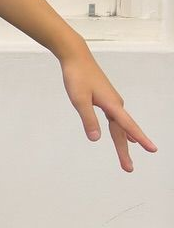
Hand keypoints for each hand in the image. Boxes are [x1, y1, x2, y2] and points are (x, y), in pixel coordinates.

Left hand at [60, 51, 156, 171]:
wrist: (76, 58)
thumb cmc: (77, 78)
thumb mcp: (79, 101)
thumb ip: (88, 119)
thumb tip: (96, 139)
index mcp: (112, 105)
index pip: (127, 126)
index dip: (140, 139)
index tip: (152, 150)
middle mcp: (116, 105)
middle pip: (123, 132)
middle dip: (125, 150)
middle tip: (128, 169)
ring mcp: (112, 102)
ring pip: (120, 126)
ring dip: (123, 142)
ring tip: (128, 157)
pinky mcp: (107, 100)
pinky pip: (116, 120)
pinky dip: (121, 130)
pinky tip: (125, 135)